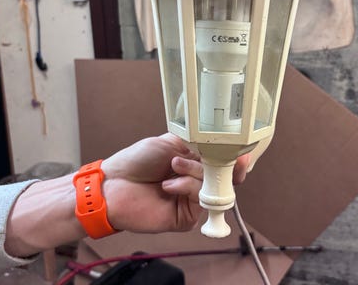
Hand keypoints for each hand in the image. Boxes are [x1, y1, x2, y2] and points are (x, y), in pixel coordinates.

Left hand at [101, 133, 248, 232]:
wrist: (114, 183)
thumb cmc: (137, 161)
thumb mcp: (171, 141)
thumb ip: (197, 143)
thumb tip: (220, 143)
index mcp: (194, 163)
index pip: (223, 162)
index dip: (235, 158)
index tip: (242, 153)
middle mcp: (196, 181)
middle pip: (224, 176)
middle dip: (218, 165)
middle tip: (205, 158)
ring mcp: (191, 200)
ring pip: (213, 188)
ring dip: (195, 174)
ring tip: (174, 166)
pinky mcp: (186, 217)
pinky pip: (200, 202)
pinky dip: (187, 188)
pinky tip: (169, 184)